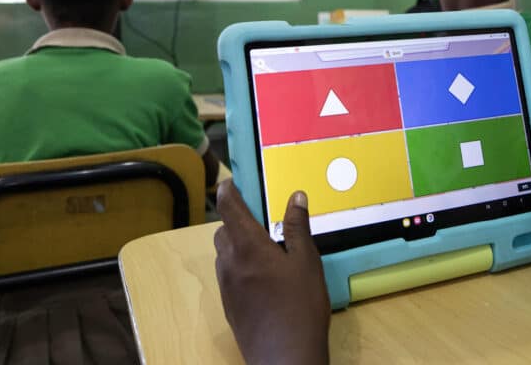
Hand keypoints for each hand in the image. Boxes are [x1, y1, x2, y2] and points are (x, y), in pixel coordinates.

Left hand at [213, 181, 330, 364]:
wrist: (284, 356)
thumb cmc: (300, 305)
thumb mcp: (307, 262)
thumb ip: (298, 228)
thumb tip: (296, 197)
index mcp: (247, 246)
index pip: (228, 208)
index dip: (227, 191)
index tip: (230, 182)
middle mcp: (229, 262)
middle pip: (223, 231)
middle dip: (235, 220)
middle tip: (260, 219)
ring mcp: (226, 286)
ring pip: (224, 254)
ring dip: (237, 244)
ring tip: (265, 248)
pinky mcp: (228, 305)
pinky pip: (228, 274)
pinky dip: (239, 265)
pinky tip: (263, 277)